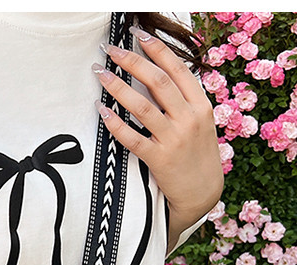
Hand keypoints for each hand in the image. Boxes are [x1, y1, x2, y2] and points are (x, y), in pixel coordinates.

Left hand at [92, 24, 222, 250]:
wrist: (202, 193)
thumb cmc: (196, 154)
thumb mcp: (200, 122)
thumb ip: (183, 101)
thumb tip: (156, 75)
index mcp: (201, 104)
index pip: (177, 68)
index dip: (156, 48)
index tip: (137, 33)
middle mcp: (189, 118)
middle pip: (157, 81)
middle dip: (131, 61)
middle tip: (109, 49)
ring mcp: (174, 139)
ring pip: (142, 106)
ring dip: (118, 87)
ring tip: (100, 74)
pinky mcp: (158, 159)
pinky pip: (132, 137)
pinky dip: (115, 123)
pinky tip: (101, 110)